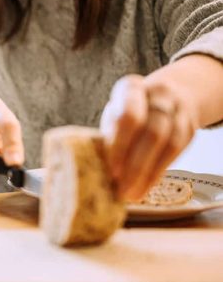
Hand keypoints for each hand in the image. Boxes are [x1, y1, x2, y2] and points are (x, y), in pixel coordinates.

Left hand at [100, 75, 198, 200]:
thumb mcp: (114, 115)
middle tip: (120, 189)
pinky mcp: (189, 127)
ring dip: (147, 173)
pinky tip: (145, 186)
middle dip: (134, 164)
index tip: (111, 171)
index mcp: (130, 88)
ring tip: (131, 194)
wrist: (170, 96)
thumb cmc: (130, 112)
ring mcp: (178, 110)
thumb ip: (106, 137)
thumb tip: (91, 170)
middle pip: (151, 131)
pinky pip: (176, 152)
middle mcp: (158, 94)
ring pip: (167, 143)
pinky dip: (158, 172)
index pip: (128, 116)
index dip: (120, 145)